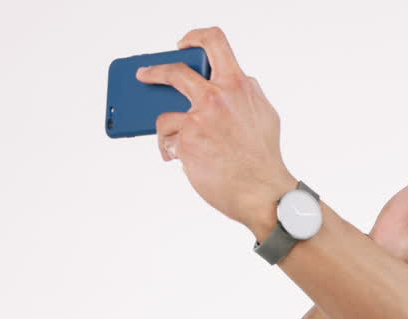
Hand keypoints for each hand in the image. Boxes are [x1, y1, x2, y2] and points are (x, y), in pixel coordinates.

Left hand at [135, 27, 296, 238]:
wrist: (263, 191)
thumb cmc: (264, 157)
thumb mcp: (264, 114)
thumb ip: (245, 93)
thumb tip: (225, 83)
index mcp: (238, 85)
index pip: (214, 42)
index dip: (194, 38)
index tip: (183, 45)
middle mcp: (216, 97)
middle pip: (174, 71)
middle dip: (153, 72)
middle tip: (144, 75)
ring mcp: (199, 119)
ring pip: (165, 115)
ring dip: (167, 130)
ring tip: (174, 142)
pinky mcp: (185, 142)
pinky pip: (167, 141)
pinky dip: (171, 150)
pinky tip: (181, 159)